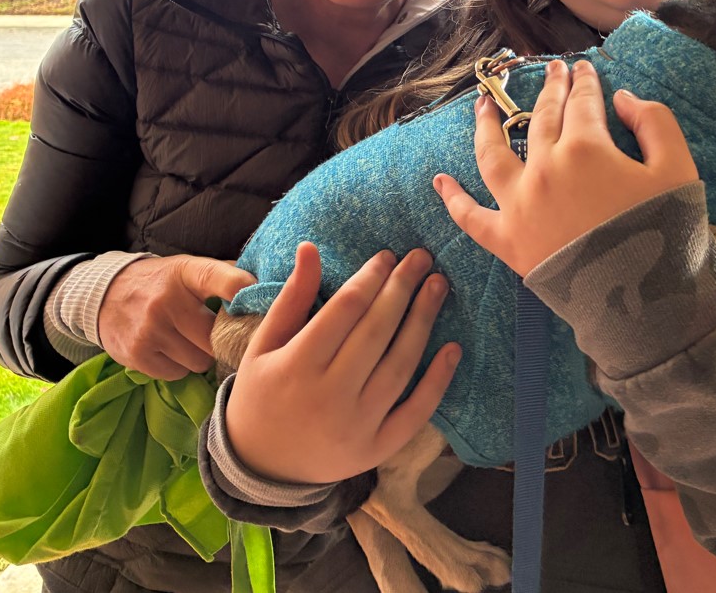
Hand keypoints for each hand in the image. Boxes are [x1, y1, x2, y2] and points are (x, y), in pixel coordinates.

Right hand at [99, 254, 253, 378]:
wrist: (104, 294)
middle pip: (218, 336)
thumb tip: (268, 288)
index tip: (265, 305)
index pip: (227, 282)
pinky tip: (171, 350)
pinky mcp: (137, 354)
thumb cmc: (162, 282)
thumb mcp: (190, 268)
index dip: (250, 295)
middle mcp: (168, 300)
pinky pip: (177, 373)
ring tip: (191, 341)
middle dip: (224, 340)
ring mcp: (151, 329)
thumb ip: (226, 276)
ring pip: (200, 360)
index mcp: (188, 272)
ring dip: (201, 356)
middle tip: (223, 337)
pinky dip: (179, 366)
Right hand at [226, 243, 459, 483]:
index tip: (387, 256)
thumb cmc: (261, 394)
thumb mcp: (264, 345)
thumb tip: (310, 247)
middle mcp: (329, 396)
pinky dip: (438, 382)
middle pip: (376, 332)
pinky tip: (453, 348)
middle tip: (422, 258)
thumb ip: (292, 298)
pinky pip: (415, 413)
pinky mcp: (377, 449)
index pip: (344, 310)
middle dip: (402, 289)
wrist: (261, 467)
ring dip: (423, 322)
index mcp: (296, 366)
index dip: (370, 278)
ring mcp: (357, 426)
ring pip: (400, 366)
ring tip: (438, 286)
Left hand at [434, 59, 699, 275]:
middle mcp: (545, 168)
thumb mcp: (678, 168)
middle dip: (549, 89)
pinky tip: (439, 181)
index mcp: (586, 148)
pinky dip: (452, 200)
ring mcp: (520, 204)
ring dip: (485, 125)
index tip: (584, 68)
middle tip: (552, 71)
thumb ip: (655, 122)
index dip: (585, 81)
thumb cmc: (667, 232)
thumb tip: (623, 99)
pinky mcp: (507, 241)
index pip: (582, 101)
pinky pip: (470, 217)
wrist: (646, 301)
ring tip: (482, 104)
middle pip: (542, 118)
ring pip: (493, 154)